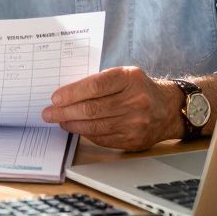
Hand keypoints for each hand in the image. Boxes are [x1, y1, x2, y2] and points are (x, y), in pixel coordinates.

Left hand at [40, 66, 181, 151]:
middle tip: (48, 113)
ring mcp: (136, 122)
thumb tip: (67, 94)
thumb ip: (99, 82)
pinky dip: (86, 133)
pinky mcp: (134, 140)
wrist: (168, 108)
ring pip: (95, 126)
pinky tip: (76, 128)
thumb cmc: (138, 88)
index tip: (55, 98)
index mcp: (129, 79)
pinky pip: (103, 138)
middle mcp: (135, 100)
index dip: (72, 93)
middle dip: (65, 112)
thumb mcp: (124, 75)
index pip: (95, 86)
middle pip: (92, 109)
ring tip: (59, 121)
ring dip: (72, 124)